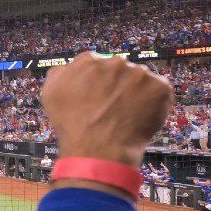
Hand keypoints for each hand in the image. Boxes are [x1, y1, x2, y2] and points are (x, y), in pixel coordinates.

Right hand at [40, 52, 173, 169]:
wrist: (98, 149)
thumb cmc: (73, 125)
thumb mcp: (50, 93)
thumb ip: (60, 73)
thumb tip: (70, 67)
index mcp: (89, 61)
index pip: (98, 66)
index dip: (98, 83)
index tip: (98, 97)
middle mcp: (115, 62)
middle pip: (120, 71)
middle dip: (118, 86)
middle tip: (113, 108)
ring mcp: (139, 74)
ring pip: (141, 80)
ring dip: (136, 93)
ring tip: (126, 115)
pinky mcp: (160, 87)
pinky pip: (160, 91)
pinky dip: (154, 103)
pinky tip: (140, 117)